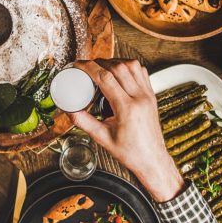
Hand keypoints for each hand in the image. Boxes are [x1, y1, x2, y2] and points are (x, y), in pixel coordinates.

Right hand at [68, 59, 183, 201]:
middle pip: (119, 68)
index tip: (79, 65)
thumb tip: (70, 109)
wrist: (152, 160)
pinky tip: (120, 73)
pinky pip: (142, 72)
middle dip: (100, 62)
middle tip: (88, 67)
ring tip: (103, 68)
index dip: (90, 67)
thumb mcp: (102, 138)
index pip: (106, 78)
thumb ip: (84, 122)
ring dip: (115, 62)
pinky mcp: (152, 95)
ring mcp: (148, 95)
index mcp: (127, 109)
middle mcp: (140, 98)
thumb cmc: (130, 152)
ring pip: (132, 66)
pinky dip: (129, 67)